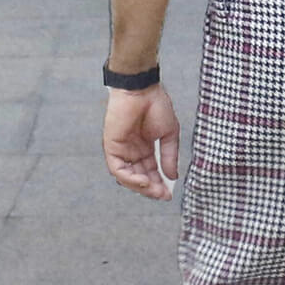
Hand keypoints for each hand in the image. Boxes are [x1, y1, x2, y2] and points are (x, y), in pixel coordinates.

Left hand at [102, 84, 179, 199]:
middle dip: (151, 188)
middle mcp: (132, 151)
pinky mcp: (112, 147)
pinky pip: (118, 169)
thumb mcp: (169, 135)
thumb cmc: (156, 105)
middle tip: (163, 195)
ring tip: (155, 190)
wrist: (142, 90)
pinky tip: (144, 182)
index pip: (151, 171)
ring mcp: (121, 150)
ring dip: (141, 186)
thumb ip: (169, 156)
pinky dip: (130, 178)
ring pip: (127, 177)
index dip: (160, 183)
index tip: (169, 193)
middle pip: (139, 177)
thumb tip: (173, 177)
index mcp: (145, 147)